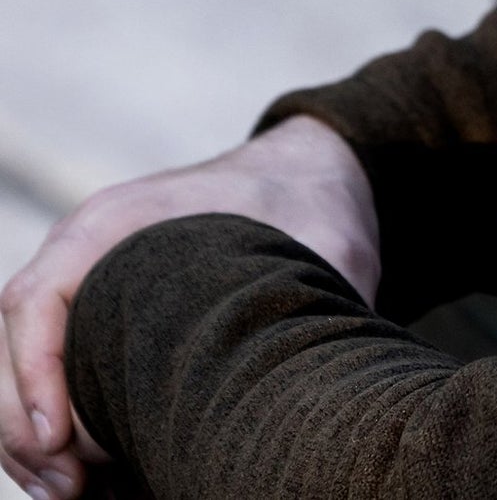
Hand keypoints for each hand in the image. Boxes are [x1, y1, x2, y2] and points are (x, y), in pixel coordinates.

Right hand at [0, 117, 376, 497]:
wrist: (316, 171)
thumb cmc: (312, 204)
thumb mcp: (324, 245)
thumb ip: (311, 298)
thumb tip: (313, 377)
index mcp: (120, 220)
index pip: (40, 294)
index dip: (36, 370)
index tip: (62, 436)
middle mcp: (87, 249)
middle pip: (12, 341)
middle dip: (24, 424)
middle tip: (67, 490)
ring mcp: (86, 281)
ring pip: (19, 365)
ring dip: (29, 437)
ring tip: (70, 495)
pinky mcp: (100, 315)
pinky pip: (51, 371)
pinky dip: (53, 426)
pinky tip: (88, 480)